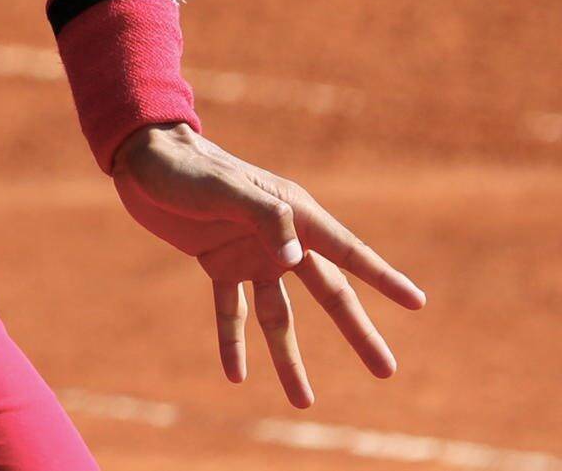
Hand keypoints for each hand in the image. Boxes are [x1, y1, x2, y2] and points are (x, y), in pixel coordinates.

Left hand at [111, 124, 425, 407]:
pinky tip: (236, 375)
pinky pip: (232, 312)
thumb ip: (264, 219)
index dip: (384, 278)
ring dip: (289, 358)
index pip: (349, 252)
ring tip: (304, 402)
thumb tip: (298, 260)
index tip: (417, 303)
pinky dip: (234, 342)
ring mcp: (251, 254)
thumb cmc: (188, 168)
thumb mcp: (226, 190)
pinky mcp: (219, 264)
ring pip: (280, 317)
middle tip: (386, 371)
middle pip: (328, 293)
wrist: (144, 158)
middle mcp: (281, 238)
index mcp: (294, 214)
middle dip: (356, 332)